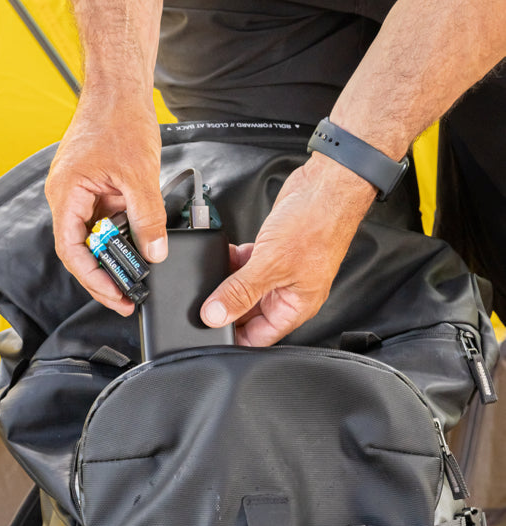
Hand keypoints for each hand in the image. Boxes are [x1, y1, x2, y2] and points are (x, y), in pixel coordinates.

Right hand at [45, 90, 167, 314]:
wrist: (120, 89)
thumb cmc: (119, 119)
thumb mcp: (140, 176)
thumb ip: (148, 218)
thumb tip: (154, 252)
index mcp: (66, 194)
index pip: (71, 250)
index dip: (92, 278)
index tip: (114, 295)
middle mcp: (67, 195)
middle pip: (80, 247)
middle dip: (104, 273)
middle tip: (128, 295)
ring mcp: (80, 190)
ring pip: (94, 234)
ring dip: (114, 252)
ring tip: (137, 273)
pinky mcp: (95, 185)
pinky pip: (104, 217)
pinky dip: (121, 232)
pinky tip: (138, 242)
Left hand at [200, 154, 376, 345]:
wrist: (324, 186)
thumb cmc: (316, 225)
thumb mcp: (271, 264)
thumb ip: (240, 291)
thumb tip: (215, 316)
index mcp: (296, 306)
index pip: (259, 337)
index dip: (234, 339)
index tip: (208, 333)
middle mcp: (287, 291)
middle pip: (248, 312)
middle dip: (225, 308)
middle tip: (201, 304)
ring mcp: (278, 269)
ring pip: (244, 286)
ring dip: (225, 282)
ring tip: (207, 280)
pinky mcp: (269, 249)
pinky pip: (244, 264)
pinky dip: (230, 261)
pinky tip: (220, 255)